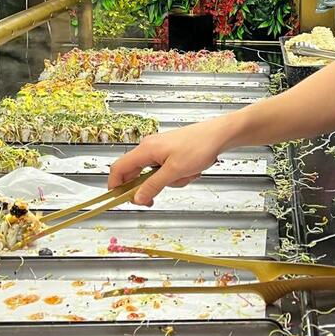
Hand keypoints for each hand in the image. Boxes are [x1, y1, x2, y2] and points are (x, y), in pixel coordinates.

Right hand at [108, 121, 230, 205]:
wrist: (219, 135)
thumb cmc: (199, 146)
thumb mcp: (174, 171)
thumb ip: (153, 186)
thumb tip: (137, 198)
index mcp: (145, 149)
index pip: (119, 169)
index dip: (115, 186)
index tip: (119, 200)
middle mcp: (149, 148)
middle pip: (136, 174)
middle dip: (148, 188)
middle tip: (154, 199)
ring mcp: (160, 150)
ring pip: (154, 175)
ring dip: (169, 182)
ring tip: (185, 176)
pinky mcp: (170, 152)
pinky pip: (166, 171)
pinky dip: (176, 176)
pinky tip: (190, 172)